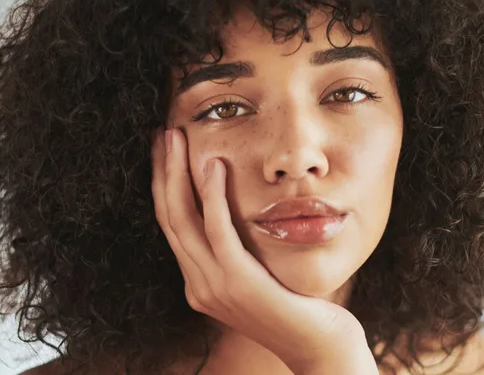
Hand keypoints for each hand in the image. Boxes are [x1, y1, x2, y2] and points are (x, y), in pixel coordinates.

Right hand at [151, 128, 376, 373]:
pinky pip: (218, 231)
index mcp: (201, 283)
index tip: (163, 154)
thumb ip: (239, 253)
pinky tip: (214, 166)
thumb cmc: (298, 307)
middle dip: (162, 173)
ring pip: (183, 221)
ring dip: (177, 175)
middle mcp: (199, 286)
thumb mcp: (259, 277)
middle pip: (169, 219)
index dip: (163, 187)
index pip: (172, 227)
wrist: (321, 347)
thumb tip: (235, 215)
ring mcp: (215, 287)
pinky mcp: (238, 283)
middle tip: (163, 136)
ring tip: (177, 139)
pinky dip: (211, 196)